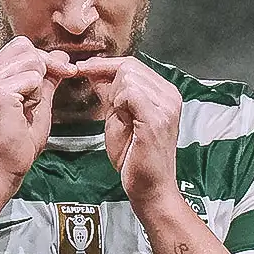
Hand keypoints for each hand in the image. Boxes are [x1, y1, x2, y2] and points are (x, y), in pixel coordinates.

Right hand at [0, 36, 73, 193]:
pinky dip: (36, 95)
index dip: (44, 58)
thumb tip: (62, 58)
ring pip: (31, 61)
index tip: (64, 73)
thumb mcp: (37, 102)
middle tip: (43, 95)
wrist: (4, 166)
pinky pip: (32, 78)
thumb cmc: (19, 141)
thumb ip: (47, 79)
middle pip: (26, 47)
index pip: (21, 46)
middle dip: (44, 66)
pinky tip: (25, 112)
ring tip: (28, 106)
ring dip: (39, 84)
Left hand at [73, 57, 182, 206]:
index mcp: (164, 94)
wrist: (150, 187)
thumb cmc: (135, 158)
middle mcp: (170, 96)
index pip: (132, 65)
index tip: (83, 68)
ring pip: (129, 76)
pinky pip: (131, 92)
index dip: (104, 65)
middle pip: (130, 67)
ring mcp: (166, 106)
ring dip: (114, 94)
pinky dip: (118, 101)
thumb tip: (95, 72)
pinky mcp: (157, 118)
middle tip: (100, 100)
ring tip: (117, 116)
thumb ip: (110, 94)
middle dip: (106, 78)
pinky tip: (119, 117)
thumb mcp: (118, 118)